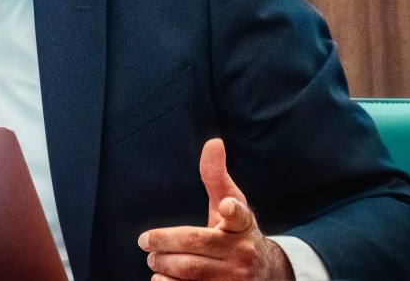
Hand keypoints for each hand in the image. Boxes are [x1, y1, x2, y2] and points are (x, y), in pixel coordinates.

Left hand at [138, 139, 293, 279]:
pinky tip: (161, 278)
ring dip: (164, 266)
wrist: (264, 272)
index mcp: (243, 225)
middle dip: (165, 244)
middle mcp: (242, 253)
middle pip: (196, 246)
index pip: (239, 216)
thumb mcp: (231, 202)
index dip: (232, 210)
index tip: (225, 206)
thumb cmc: (236, 231)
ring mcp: (235, 279)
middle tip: (145, 242)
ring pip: (192, 273)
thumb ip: (216, 176)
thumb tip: (213, 142)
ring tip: (153, 260)